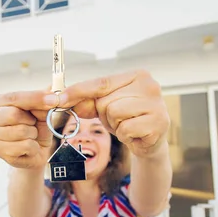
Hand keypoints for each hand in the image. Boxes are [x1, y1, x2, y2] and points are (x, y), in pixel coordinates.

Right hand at [0, 90, 54, 168]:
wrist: (35, 151)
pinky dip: (33, 147)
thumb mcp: (41, 111)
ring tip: (30, 136)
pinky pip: (25, 146)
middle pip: (14, 114)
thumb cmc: (35, 127)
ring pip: (21, 131)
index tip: (55, 99)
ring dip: (33, 134)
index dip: (36, 98)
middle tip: (33, 124)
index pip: (15, 97)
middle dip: (30, 120)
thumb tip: (55, 97)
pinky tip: (28, 147)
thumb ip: (43, 103)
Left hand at [53, 70, 169, 158]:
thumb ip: (87, 101)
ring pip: (114, 113)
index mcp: (137, 75)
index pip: (101, 83)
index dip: (78, 91)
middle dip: (105, 115)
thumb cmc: (128, 119)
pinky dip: (125, 136)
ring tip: (128, 126)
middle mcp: (150, 85)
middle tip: (119, 120)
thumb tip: (62, 99)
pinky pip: (125, 129)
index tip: (58, 99)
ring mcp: (156, 104)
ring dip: (115, 125)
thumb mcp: (106, 107)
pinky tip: (136, 134)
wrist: (150, 141)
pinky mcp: (159, 123)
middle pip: (105, 101)